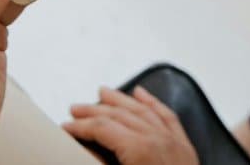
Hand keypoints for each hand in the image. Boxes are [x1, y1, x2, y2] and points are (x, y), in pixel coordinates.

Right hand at [64, 87, 198, 164]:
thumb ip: (102, 164)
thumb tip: (84, 156)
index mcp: (139, 149)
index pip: (103, 128)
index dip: (81, 126)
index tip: (65, 126)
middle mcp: (157, 138)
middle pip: (120, 115)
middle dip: (94, 110)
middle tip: (75, 108)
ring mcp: (172, 141)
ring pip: (142, 110)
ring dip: (120, 100)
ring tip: (103, 92)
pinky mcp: (184, 147)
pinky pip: (166, 116)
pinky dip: (151, 102)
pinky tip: (141, 93)